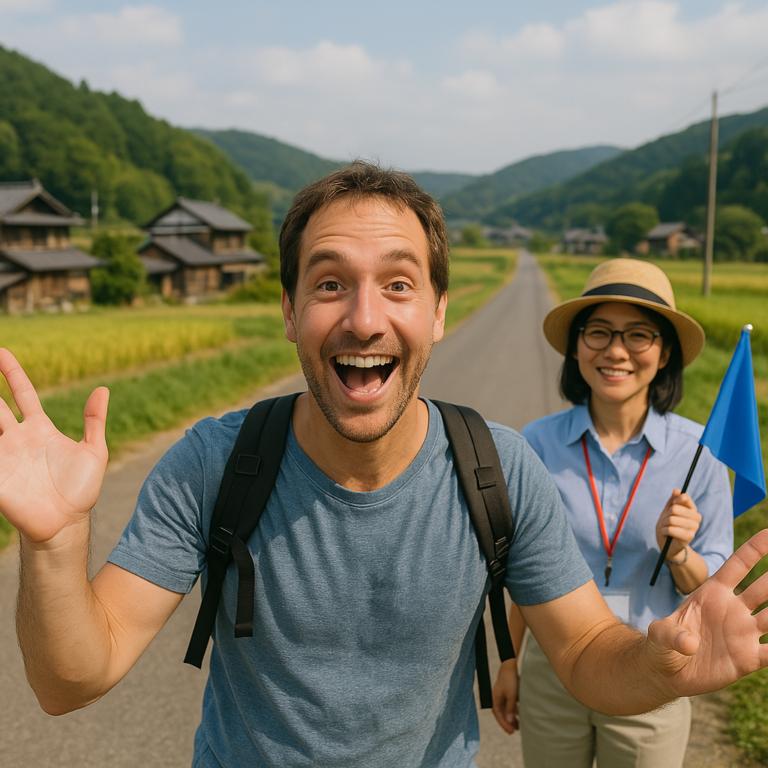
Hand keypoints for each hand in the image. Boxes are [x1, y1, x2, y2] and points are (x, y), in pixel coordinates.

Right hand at [0, 348, 108, 543]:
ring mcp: (4, 455)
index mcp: (40, 428)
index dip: (12, 374)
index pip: (23, 394)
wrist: (67, 523)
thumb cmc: (80, 489)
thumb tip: (103, 389)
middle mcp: (18, 438)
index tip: (2, 352)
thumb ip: (95, 421)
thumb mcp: (94, 451)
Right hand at [492, 659, 519, 733]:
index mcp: (495, 698)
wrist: (511, 664)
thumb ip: (510, 708)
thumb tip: (510, 722)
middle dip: (507, 722)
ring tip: (518, 726)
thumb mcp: (511, 695)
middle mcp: (497, 697)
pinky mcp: (508, 691)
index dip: (503, 723)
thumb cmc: (510, 679)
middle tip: (513, 731)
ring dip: (511, 717)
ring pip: (506, 709)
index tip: (510, 731)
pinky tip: (519, 714)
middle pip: (501, 712)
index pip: (497, 714)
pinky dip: (514, 710)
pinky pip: (510, 704)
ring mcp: (502, 694)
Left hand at [646, 529, 767, 697]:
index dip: (754, 549)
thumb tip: (689, 643)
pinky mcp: (748, 658)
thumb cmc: (663, 644)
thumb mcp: (659, 635)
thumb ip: (670, 634)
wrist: (667, 672)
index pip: (738, 565)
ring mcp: (743, 632)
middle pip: (764, 588)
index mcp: (712, 593)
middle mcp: (733, 609)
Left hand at [655, 488, 700, 558]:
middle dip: (666, 515)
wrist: (668, 545)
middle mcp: (696, 517)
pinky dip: (664, 531)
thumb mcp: (668, 512)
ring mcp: (694, 527)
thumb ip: (672, 501)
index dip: (675, 500)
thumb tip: (676, 490)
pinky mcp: (689, 536)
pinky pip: (670, 529)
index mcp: (692, 509)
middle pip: (675, 509)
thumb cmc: (668, 526)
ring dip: (664, 524)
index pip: (685, 498)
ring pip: (672, 519)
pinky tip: (666, 534)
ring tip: (666, 528)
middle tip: (666, 521)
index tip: (672, 506)